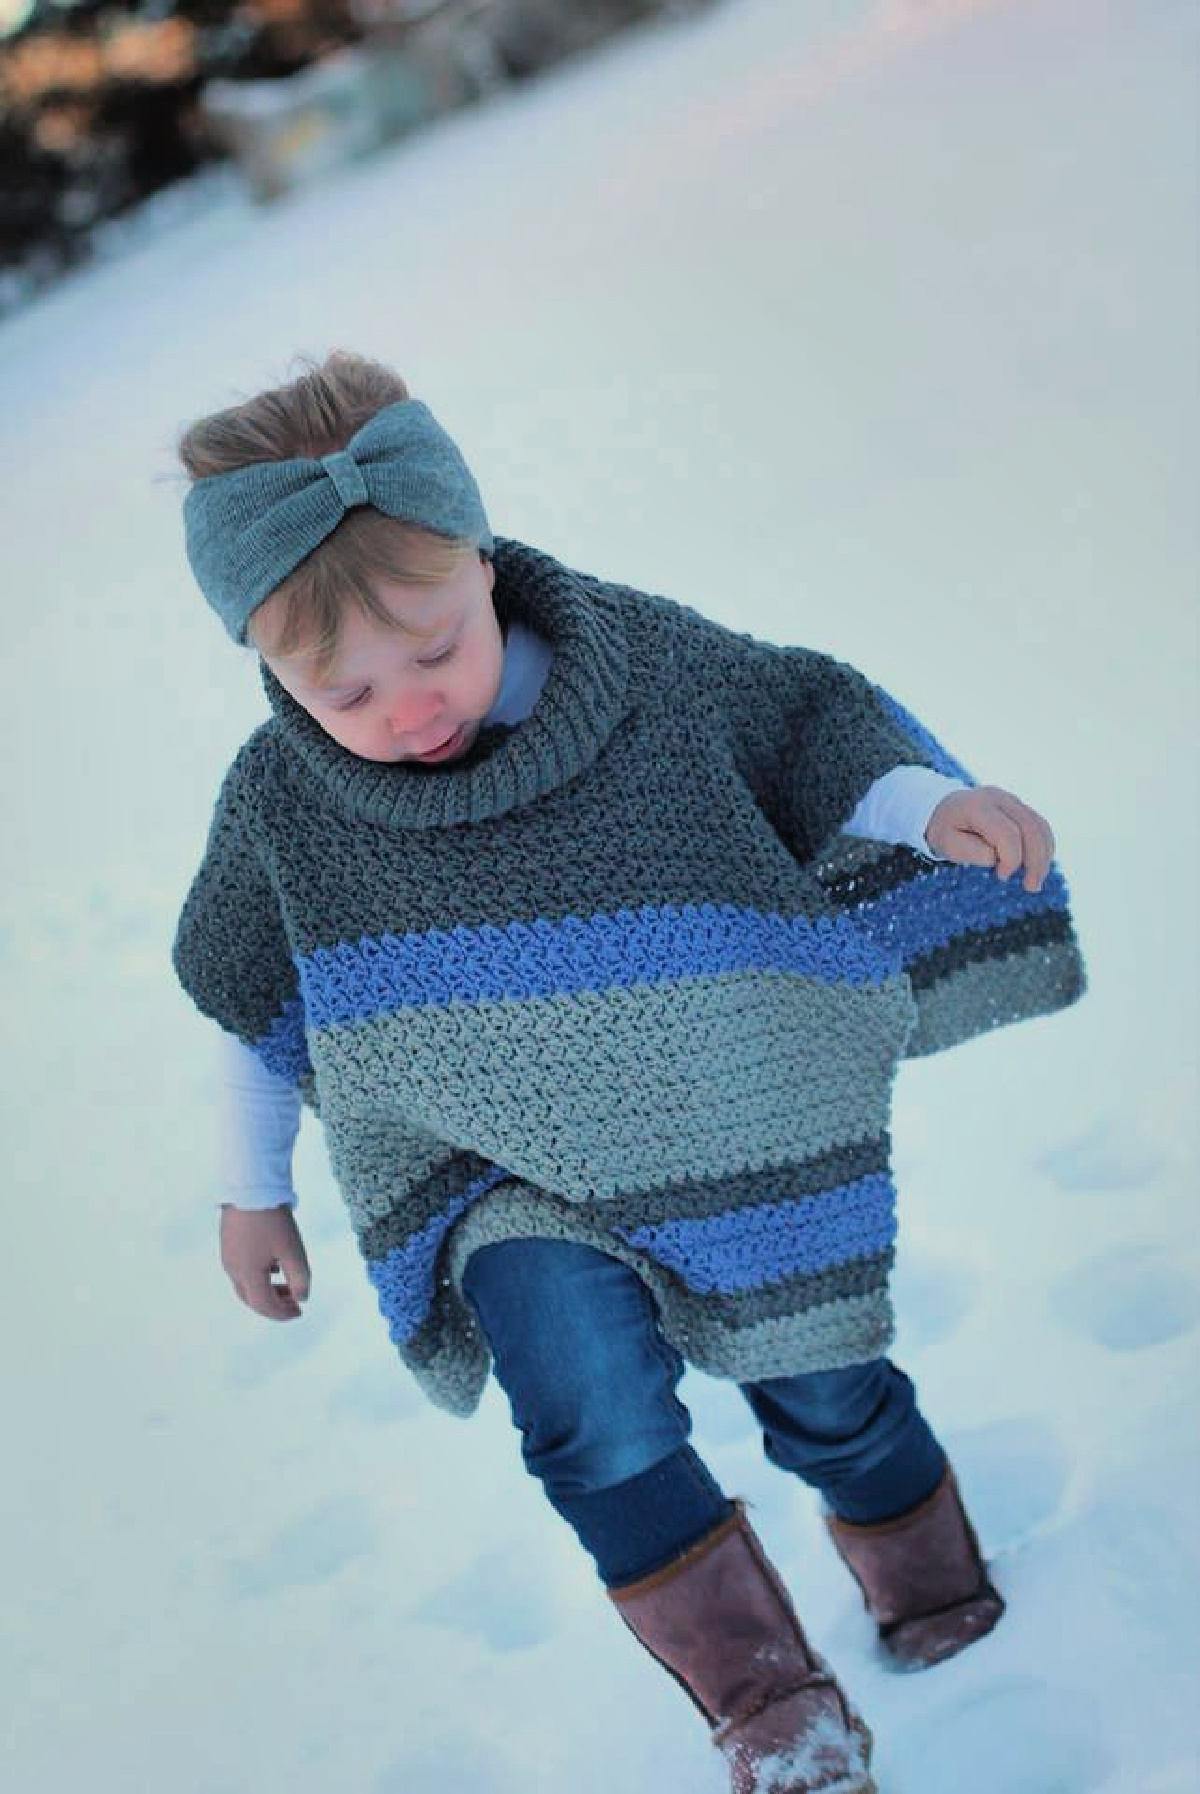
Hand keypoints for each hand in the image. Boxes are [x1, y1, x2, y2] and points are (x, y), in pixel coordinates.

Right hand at [220, 1204, 310, 1320]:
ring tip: (288, 1285)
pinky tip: (275, 1265)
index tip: (300, 1312)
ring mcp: (227, 1255)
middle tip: (294, 1303)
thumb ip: (300, 1278)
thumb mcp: (293, 1250)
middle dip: (274, 1305)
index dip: (282, 1314)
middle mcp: (232, 1268)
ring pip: (246, 1284)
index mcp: (247, 1274)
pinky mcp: (228, 1242)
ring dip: (266, 1290)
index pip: (264, 1305)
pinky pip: (242, 1269)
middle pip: (251, 1298)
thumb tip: (303, 1297)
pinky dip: (259, 1276)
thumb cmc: (273, 1219)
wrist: (250, 1185)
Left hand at [925, 785, 1055, 892]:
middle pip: (1030, 828)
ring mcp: (1011, 800)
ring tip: (1036, 881)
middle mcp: (998, 798)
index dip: (1011, 859)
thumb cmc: (945, 830)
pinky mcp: (1019, 807)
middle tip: (1031, 887)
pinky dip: (1044, 846)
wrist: (943, 809)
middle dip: (1035, 861)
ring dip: (1044, 856)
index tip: (1001, 876)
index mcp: (978, 806)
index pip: (1007, 834)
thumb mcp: (947, 845)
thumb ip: (972, 852)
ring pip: (1039, 826)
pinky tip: (1039, 865)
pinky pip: (1039, 825)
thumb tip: (998, 858)